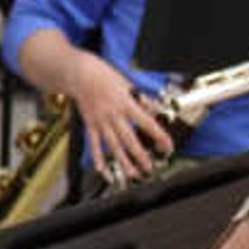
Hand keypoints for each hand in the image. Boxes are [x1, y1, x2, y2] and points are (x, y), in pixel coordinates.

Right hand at [65, 54, 177, 180]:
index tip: (168, 145)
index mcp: (126, 104)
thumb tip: (156, 110)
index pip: (147, 123)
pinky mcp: (90, 125)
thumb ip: (143, 100)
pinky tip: (103, 169)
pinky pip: (94, 144)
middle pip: (129, 140)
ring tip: (132, 174)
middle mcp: (114, 116)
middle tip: (149, 167)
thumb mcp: (129, 85)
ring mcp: (101, 122)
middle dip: (140, 156)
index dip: (159, 135)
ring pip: (113, 146)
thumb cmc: (105, 77)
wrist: (81, 74)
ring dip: (123, 162)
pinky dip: (98, 158)